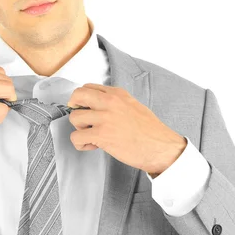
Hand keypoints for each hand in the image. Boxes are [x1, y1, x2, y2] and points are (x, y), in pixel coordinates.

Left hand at [67, 83, 186, 174]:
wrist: (161, 147)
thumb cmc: (150, 131)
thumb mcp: (133, 105)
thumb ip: (115, 102)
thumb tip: (98, 105)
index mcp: (117, 94)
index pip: (88, 87)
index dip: (82, 99)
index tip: (85, 108)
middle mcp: (110, 102)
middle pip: (77, 95)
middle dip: (74, 107)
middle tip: (82, 119)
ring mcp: (104, 118)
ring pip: (74, 118)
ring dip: (79, 129)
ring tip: (92, 135)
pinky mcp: (101, 135)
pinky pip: (76, 137)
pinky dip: (81, 144)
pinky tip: (93, 145)